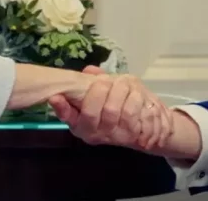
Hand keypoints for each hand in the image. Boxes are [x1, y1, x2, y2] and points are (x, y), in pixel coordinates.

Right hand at [50, 66, 172, 151]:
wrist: (151, 125)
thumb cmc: (123, 104)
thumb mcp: (108, 91)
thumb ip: (96, 80)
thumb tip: (88, 71)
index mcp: (81, 122)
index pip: (67, 117)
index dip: (61, 109)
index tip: (56, 97)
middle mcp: (93, 133)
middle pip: (91, 111)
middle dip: (100, 89)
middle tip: (107, 80)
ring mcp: (111, 136)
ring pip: (111, 109)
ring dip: (119, 91)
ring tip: (124, 85)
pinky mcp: (130, 135)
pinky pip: (130, 111)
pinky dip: (134, 97)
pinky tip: (137, 95)